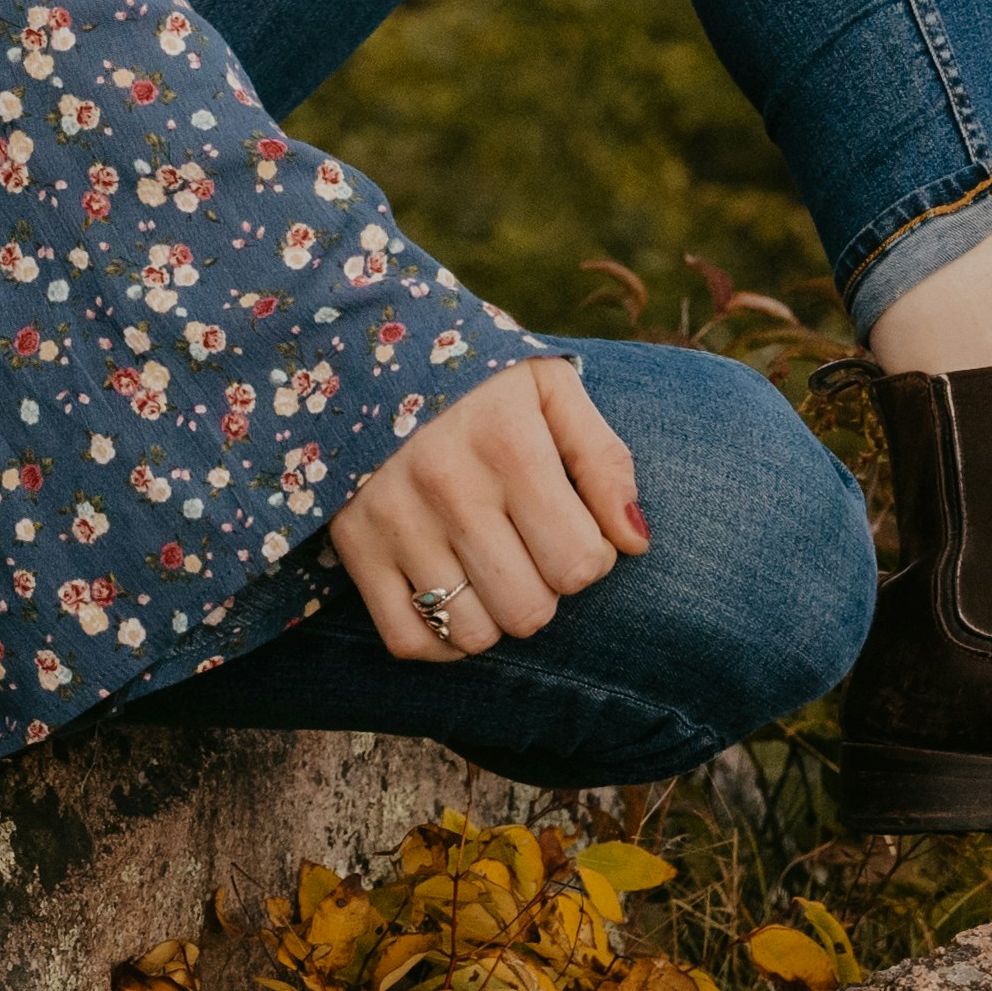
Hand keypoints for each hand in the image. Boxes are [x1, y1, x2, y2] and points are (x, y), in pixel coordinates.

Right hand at [331, 357, 643, 662]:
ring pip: (472, 634)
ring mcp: (396, 523)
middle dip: (546, 589)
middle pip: (528, 610)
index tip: (573, 526)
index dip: (592, 556)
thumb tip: (636, 543)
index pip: (579, 563)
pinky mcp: (355, 547)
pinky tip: (455, 599)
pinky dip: (440, 640)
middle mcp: (450, 489)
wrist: (361, 350)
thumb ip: (604, 460)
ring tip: (493, 569)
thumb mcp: (550, 388)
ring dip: (495, 615)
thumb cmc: (476, 378)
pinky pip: (408, 640)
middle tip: (532, 549)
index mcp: (510, 445)